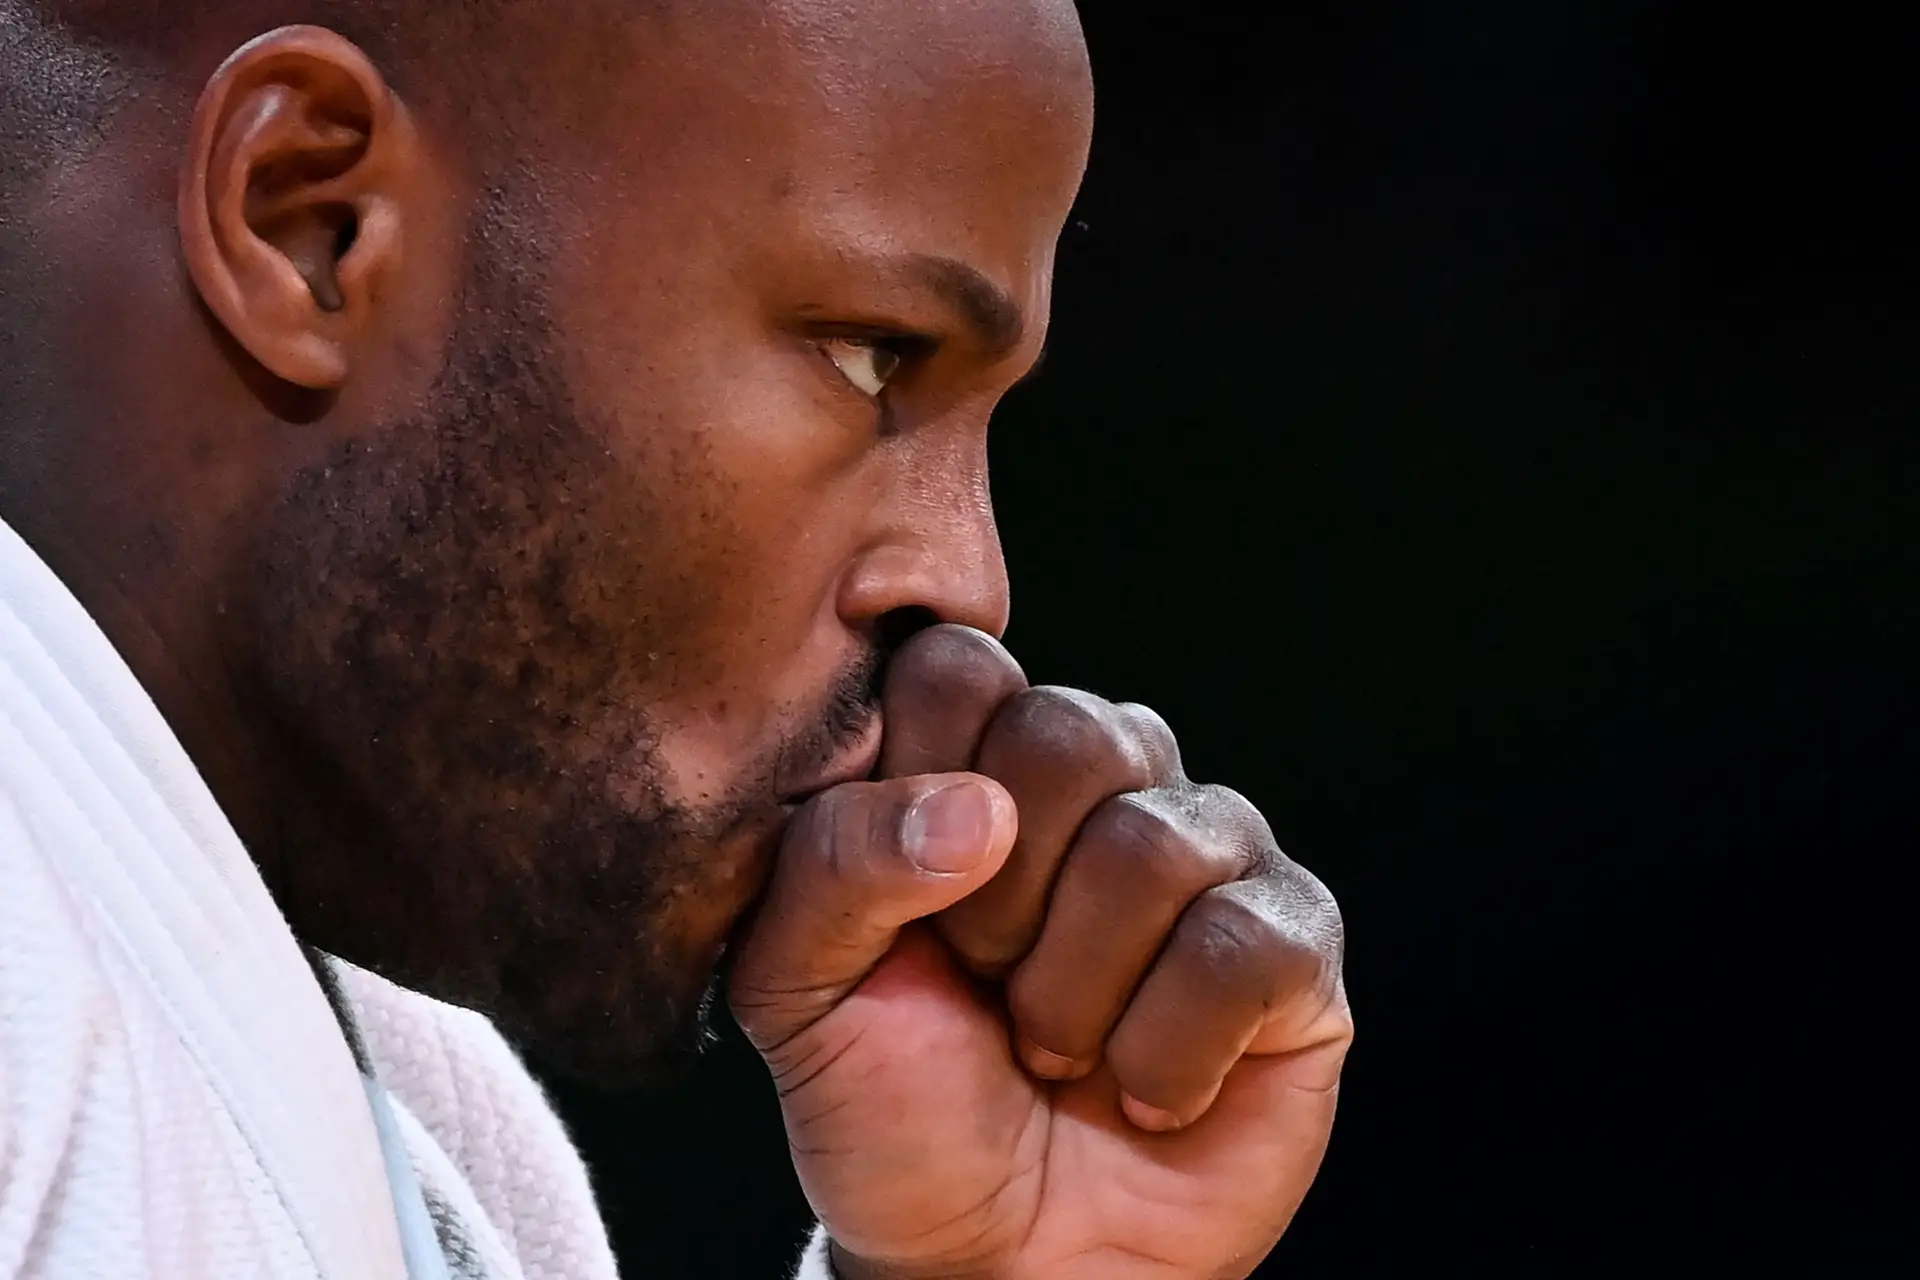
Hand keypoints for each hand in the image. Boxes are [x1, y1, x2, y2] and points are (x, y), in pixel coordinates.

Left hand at [728, 626, 1350, 1278]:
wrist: (990, 1260)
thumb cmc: (892, 1108)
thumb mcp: (797, 989)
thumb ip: (833, 864)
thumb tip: (980, 808)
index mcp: (980, 757)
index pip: (961, 665)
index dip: (919, 787)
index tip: (907, 906)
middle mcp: (1106, 779)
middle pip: (1071, 734)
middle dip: (999, 905)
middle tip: (986, 987)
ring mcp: (1210, 852)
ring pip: (1155, 847)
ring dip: (1076, 995)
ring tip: (1055, 1050)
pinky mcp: (1295, 944)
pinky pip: (1245, 947)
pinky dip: (1168, 1052)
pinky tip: (1143, 1089)